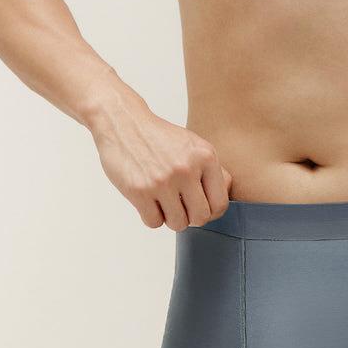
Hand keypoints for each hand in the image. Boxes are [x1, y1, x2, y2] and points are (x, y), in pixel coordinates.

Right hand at [91, 104, 232, 230]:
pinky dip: (151, 217)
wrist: (122, 123)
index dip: (211, 212)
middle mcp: (187, 169)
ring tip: (164, 202)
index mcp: (205, 157)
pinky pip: (154, 222)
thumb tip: (225, 192)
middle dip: (190, 217)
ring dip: (170, 218)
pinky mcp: (140, 191)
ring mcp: (163, 181)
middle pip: (200, 218)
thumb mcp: (192, 144)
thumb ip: (212, 169)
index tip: (199, 207)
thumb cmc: (159, 138)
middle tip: (180, 207)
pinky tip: (148, 201)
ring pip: (178, 224)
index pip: (220, 203)